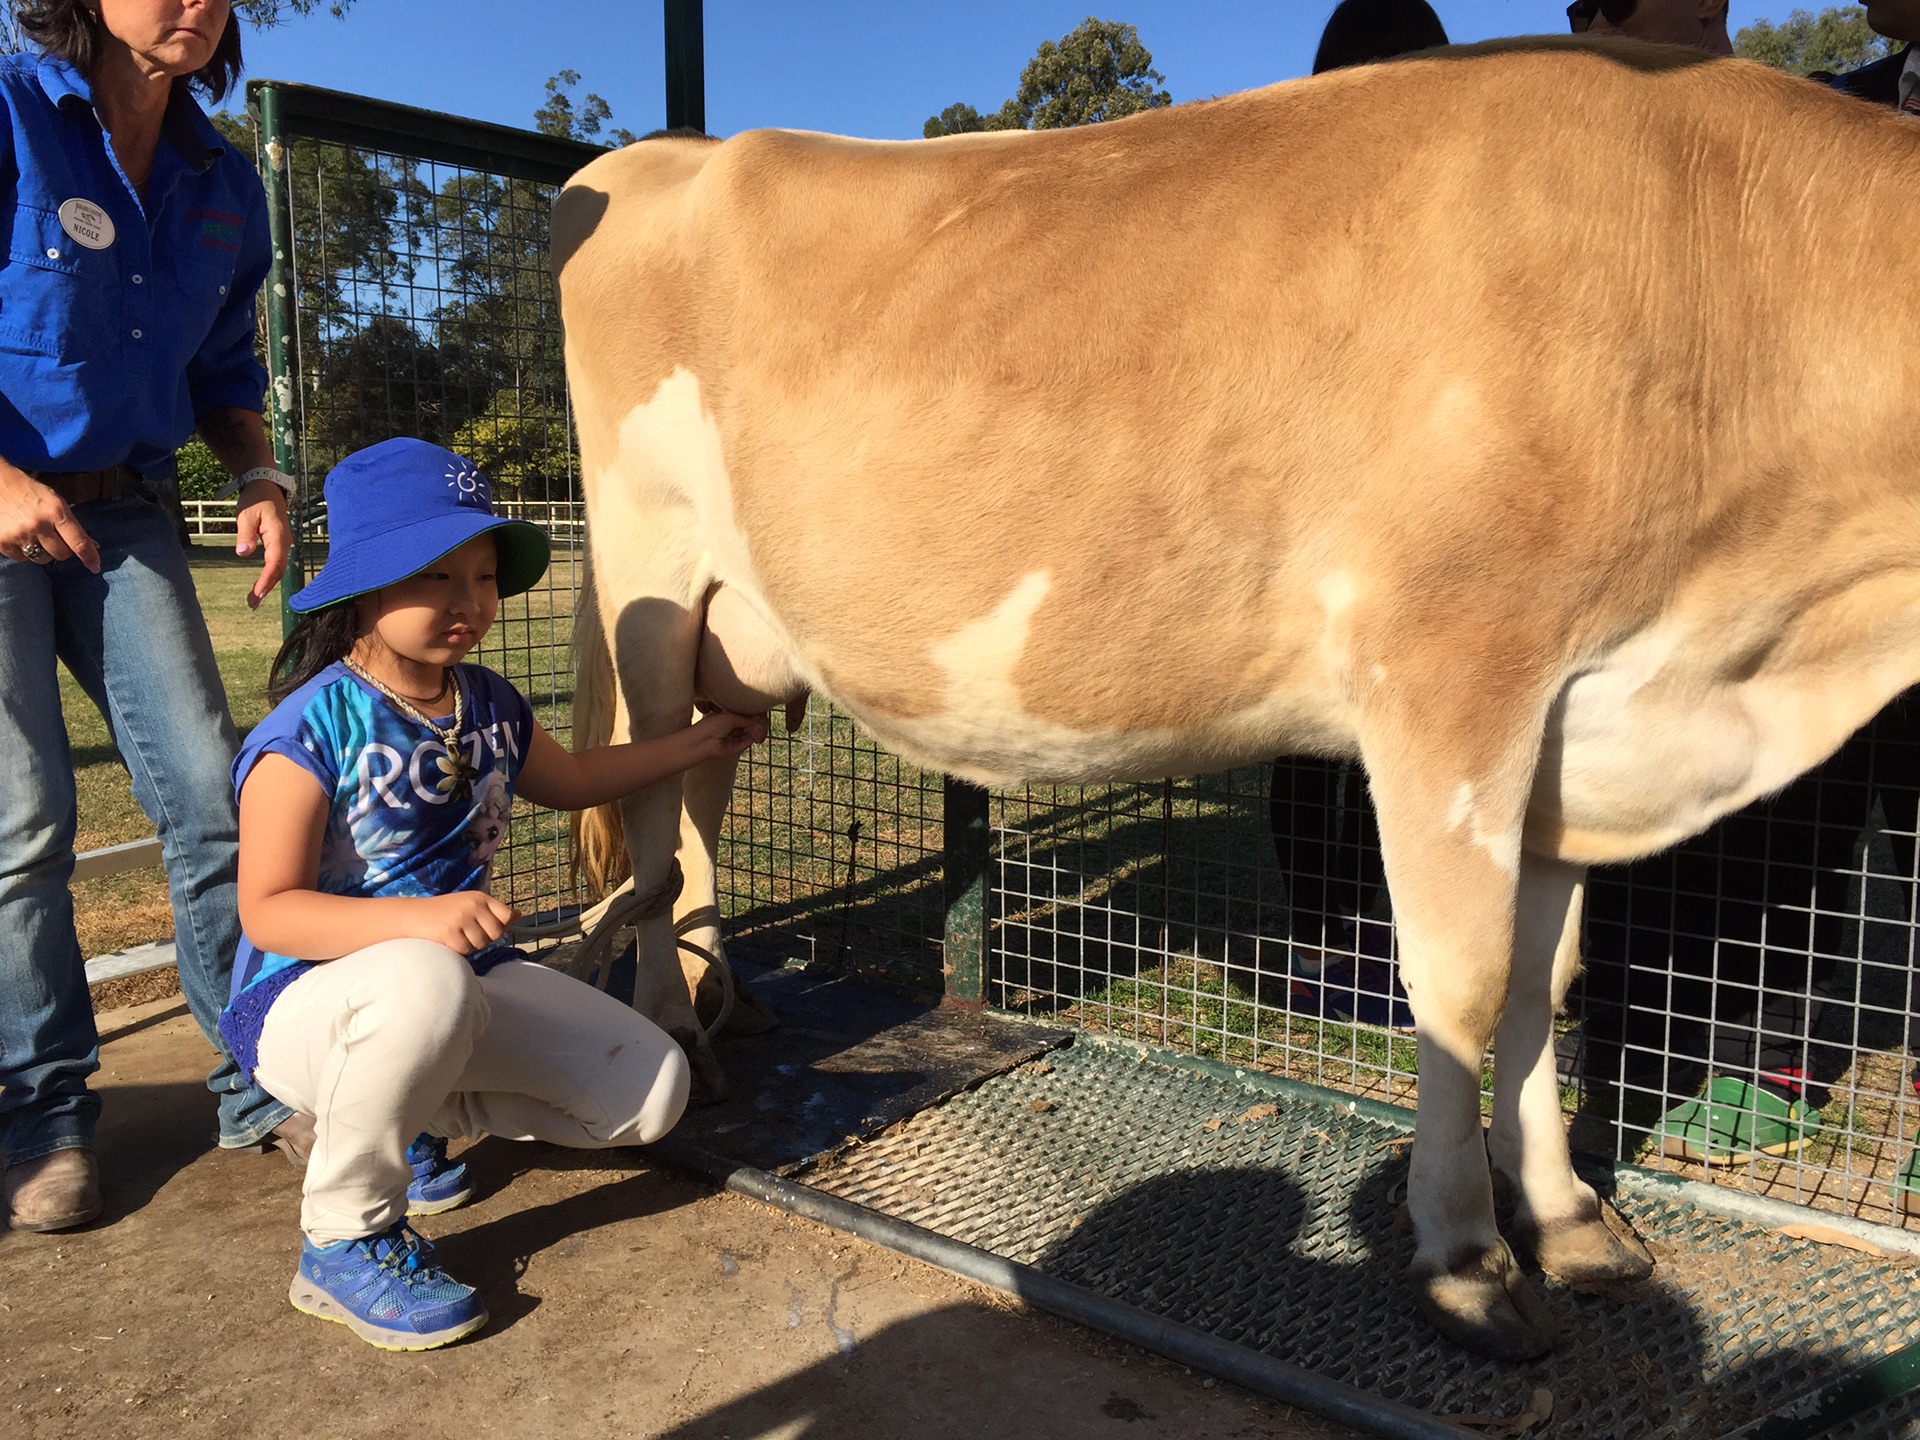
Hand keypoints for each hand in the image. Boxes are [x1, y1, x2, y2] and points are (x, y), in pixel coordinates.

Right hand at [0, 460, 98, 570]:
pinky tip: (19, 536)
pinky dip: (23, 552)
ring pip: (42, 559)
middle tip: (52, 537)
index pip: (78, 542)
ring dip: (42, 552)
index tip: (95, 567)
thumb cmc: (28, 491)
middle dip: (61, 549)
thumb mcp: (55, 501)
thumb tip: (93, 546)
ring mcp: (20, 535)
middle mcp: (39, 525)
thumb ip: (72, 525)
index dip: (89, 557)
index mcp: (56, 512)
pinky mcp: (2, 542)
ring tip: (34, 535)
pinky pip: (21, 559)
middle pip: (61, 555)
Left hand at [234, 479, 290, 609]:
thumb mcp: (246, 514)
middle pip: (278, 570)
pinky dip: (269, 576)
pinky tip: (261, 585)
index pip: (274, 563)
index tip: (256, 593)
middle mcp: (285, 542)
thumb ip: (245, 534)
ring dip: (267, 584)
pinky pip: (276, 563)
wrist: (266, 487)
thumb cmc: (255, 499)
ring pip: (278, 568)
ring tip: (254, 600)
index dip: (266, 579)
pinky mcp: (279, 544)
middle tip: (252, 604)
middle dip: (266, 588)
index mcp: (278, 535)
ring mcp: (283, 544)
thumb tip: (243, 553)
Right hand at [411, 891, 520, 953]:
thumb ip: (493, 912)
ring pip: (480, 944)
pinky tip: (446, 940)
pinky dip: (456, 950)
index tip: (483, 927)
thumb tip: (519, 915)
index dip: (498, 926)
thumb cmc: (443, 913)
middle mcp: (473, 904)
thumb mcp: (469, 906)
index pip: (506, 915)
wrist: (410, 915)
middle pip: (496, 933)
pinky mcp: (450, 932)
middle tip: (465, 933)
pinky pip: (465, 950)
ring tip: (454, 935)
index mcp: (480, 897)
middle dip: (483, 939)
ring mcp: (462, 918)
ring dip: (469, 945)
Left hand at [690, 708, 768, 760]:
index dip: (748, 716)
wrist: (702, 742)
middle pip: (742, 727)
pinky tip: (755, 736)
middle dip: (751, 725)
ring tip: (760, 728)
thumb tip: (756, 717)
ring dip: (751, 733)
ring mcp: (729, 740)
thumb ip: (744, 718)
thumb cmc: (711, 726)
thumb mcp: (730, 717)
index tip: (758, 714)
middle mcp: (726, 729)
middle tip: (761, 722)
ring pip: (744, 736)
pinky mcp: (731, 749)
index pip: (738, 718)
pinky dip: (749, 741)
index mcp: (723, 719)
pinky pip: (742, 745)